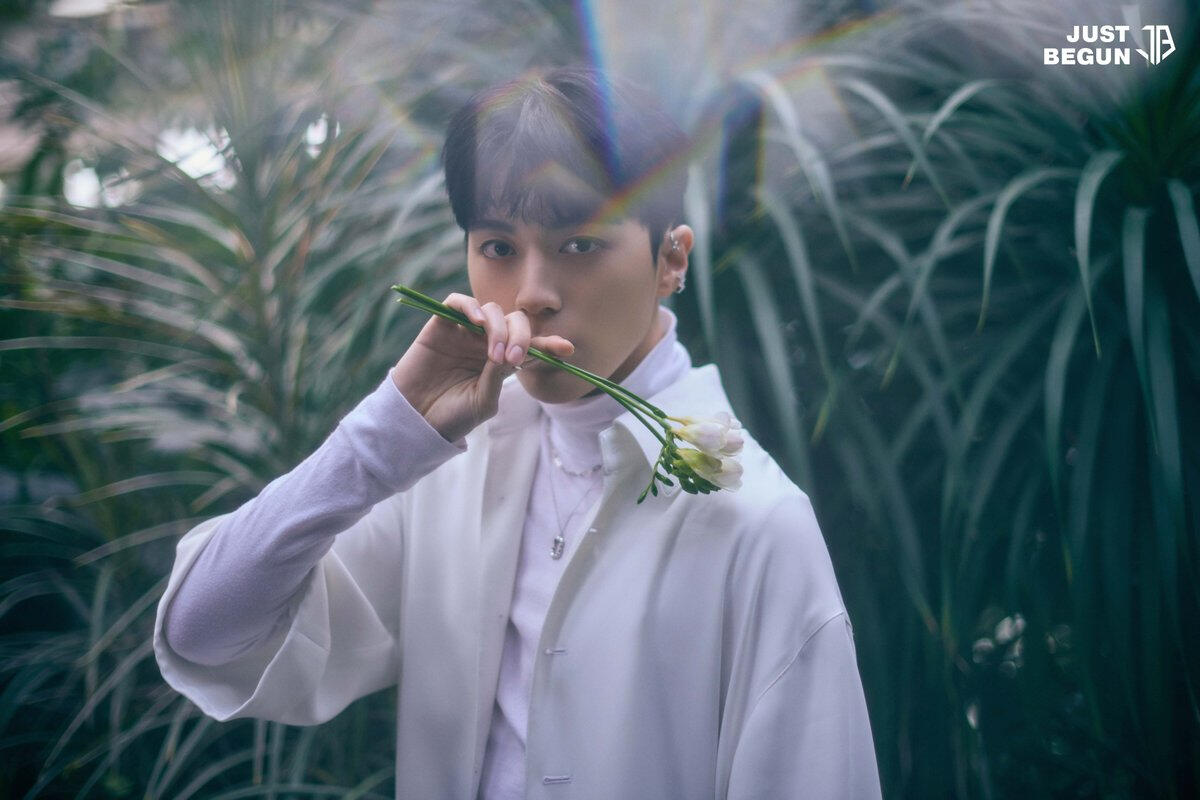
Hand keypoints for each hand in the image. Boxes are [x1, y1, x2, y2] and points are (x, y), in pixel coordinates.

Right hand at [391, 293, 573, 441]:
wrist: (416, 420)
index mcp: (502, 362)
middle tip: (514, 358)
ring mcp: (464, 333)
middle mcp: (486, 343)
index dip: (549, 343)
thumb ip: (498, 375)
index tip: (567, 349)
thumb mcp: (483, 401)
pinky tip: (479, 323)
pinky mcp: (441, 326)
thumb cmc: (452, 415)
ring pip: (491, 311)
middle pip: (515, 322)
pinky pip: (458, 302)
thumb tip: (509, 350)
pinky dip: (471, 307)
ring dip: (499, 328)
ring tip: (494, 354)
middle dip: (523, 336)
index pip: (531, 346)